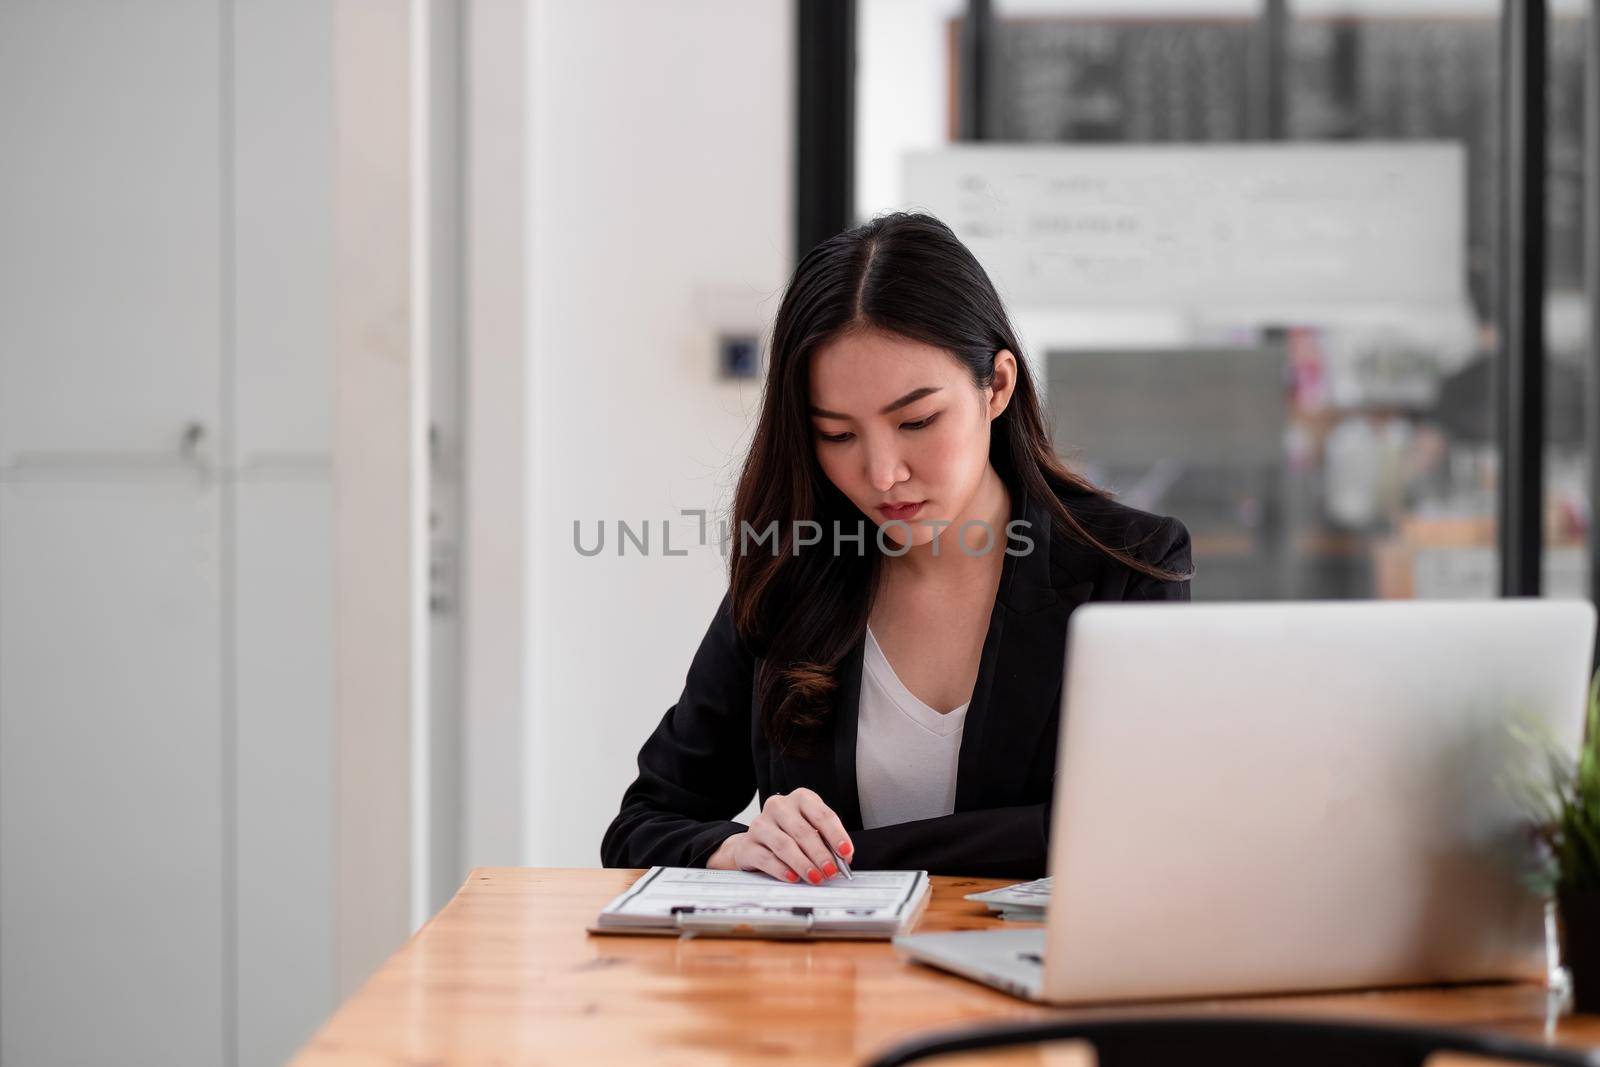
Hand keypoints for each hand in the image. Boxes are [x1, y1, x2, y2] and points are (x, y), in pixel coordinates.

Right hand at [706, 788, 853, 883]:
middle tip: (831, 871)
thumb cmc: (790, 834)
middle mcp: (779, 806)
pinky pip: (766, 858)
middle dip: (820, 854)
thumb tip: (842, 860)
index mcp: (801, 799)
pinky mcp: (748, 844)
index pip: (822, 815)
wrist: (756, 841)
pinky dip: (782, 870)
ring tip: (815, 877)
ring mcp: (761, 824)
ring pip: (784, 845)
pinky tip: (793, 878)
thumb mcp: (811, 830)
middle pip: (803, 831)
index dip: (836, 835)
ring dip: (803, 864)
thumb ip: (826, 842)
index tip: (846, 852)